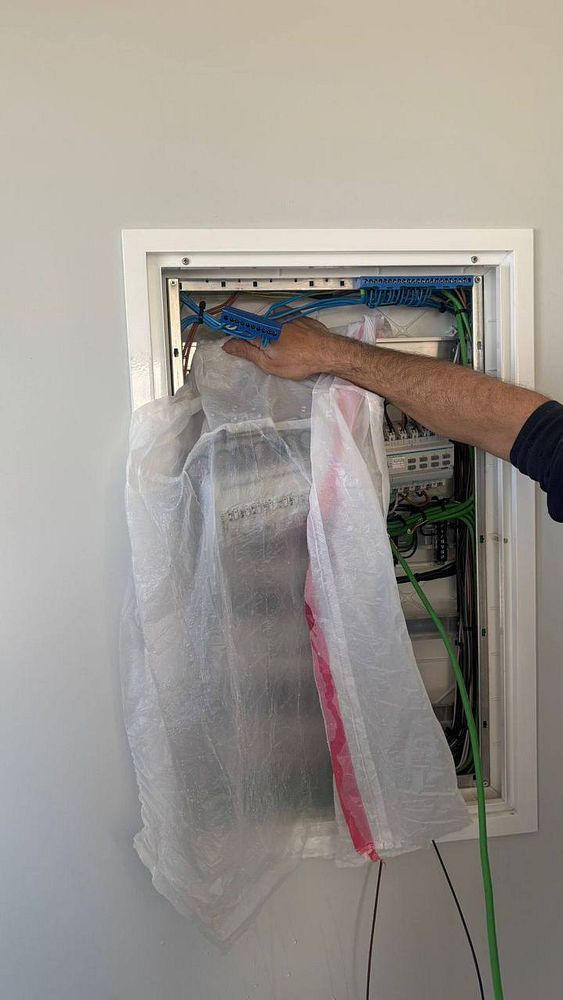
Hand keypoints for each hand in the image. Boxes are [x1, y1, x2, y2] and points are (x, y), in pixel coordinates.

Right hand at [222, 316, 337, 380]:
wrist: (327, 352)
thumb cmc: (301, 360)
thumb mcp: (268, 363)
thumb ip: (247, 352)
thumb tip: (229, 345)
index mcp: (262, 331)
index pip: (239, 328)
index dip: (233, 333)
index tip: (228, 337)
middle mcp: (273, 321)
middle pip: (255, 327)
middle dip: (255, 338)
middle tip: (263, 353)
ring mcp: (287, 318)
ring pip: (271, 326)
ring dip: (272, 336)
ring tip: (283, 351)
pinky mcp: (299, 319)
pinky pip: (286, 324)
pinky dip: (286, 332)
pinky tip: (293, 344)